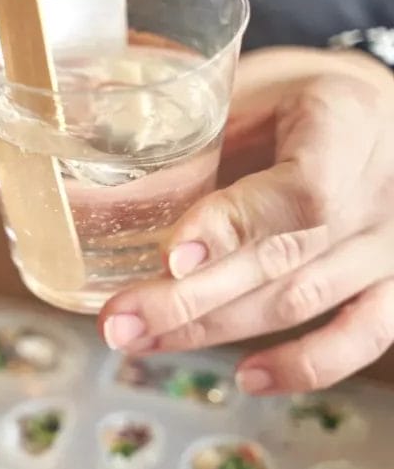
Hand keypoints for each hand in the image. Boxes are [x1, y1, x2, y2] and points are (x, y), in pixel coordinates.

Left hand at [99, 47, 393, 395]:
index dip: (232, 229)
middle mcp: (380, 187)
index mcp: (345, 121)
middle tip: (117, 322)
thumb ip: (200, 139)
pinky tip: (247, 377)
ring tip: (140, 340)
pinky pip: (363, 336)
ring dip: (214, 330)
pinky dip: (307, 364)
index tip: (170, 258)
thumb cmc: (298, 101)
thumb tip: (102, 199)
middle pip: (282, 257)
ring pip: (302, 301)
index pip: (298, 190)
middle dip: (189, 299)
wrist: (380, 111)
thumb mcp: (255, 91)